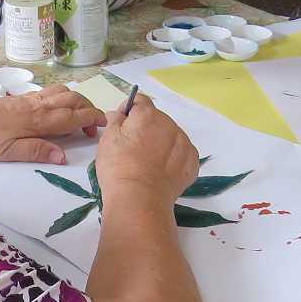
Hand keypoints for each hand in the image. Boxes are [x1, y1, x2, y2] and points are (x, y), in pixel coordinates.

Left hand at [0, 87, 104, 164]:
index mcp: (38, 120)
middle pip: (72, 100)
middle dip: (89, 109)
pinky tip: (59, 107)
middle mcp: (37, 106)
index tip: (105, 124)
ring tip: (81, 115)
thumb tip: (63, 157)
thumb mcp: (9, 152)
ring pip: (61, 93)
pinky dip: (62, 97)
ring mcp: (28, 100)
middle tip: (95, 126)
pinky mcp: (19, 99)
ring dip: (77, 100)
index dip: (92, 118)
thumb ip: (37, 151)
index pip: (73, 116)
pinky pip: (49, 93)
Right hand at [92, 92, 198, 212]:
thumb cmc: (118, 167)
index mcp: (148, 115)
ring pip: (171, 135)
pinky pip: (182, 153)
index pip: (140, 101)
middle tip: (133, 149)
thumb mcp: (107, 139)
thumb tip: (119, 113)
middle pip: (157, 119)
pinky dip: (174, 158)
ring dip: (161, 142)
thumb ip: (115, 120)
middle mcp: (170, 124)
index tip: (123, 125)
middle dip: (146, 128)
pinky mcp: (192, 161)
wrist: (139, 200)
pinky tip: (161, 171)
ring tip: (148, 163)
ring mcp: (184, 143)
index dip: (129, 111)